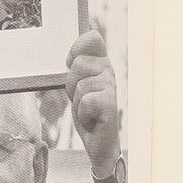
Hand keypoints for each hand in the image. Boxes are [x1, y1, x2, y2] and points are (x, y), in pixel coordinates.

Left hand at [64, 29, 121, 179]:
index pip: (92, 38)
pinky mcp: (111, 104)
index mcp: (101, 64)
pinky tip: (91, 119)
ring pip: (80, 85)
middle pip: (78, 64)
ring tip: (86, 111)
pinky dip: (83, 113)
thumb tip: (77, 49)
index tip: (71, 63)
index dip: (77, 48)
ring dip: (76, 103)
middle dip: (71, 85)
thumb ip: (77, 66)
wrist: (99, 144)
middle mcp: (109, 72)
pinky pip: (87, 100)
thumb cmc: (88, 114)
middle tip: (81, 99)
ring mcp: (112, 87)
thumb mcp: (78, 87)